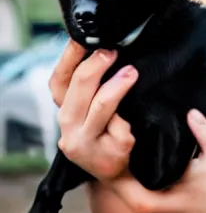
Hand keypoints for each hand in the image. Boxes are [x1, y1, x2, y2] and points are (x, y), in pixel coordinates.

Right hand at [49, 41, 138, 179]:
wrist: (120, 173)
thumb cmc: (109, 133)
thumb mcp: (93, 111)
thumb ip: (92, 88)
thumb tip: (105, 49)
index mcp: (65, 113)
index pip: (58, 81)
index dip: (70, 57)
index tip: (84, 38)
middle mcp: (69, 129)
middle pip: (78, 89)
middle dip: (96, 66)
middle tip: (113, 52)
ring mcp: (88, 145)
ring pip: (101, 107)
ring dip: (117, 86)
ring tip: (132, 73)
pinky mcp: (110, 156)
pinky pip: (123, 127)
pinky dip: (132, 118)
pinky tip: (139, 116)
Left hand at [109, 109, 205, 212]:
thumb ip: (200, 128)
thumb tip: (189, 111)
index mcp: (163, 201)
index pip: (123, 186)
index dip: (113, 163)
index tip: (111, 141)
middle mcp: (162, 212)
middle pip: (124, 193)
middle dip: (116, 169)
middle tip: (111, 143)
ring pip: (136, 198)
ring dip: (128, 178)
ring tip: (123, 152)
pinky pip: (151, 200)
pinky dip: (143, 185)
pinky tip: (146, 168)